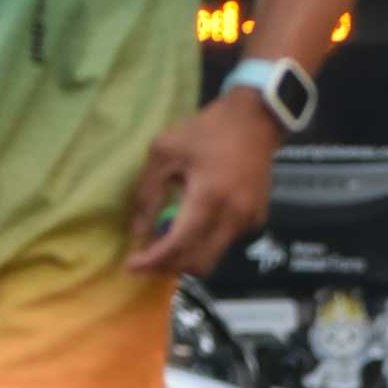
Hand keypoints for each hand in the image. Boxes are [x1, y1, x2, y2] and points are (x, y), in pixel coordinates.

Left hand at [126, 93, 280, 276]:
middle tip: (147, 258)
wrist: (255, 120)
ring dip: (187, 258)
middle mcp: (233, 216)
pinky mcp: (256, 219)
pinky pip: (225, 244)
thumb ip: (148, 193)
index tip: (131, 266)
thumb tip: (139, 232)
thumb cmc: (206, 131)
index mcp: (209, 197)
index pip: (179, 244)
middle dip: (169, 267)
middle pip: (198, 262)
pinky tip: (193, 226)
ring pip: (213, 257)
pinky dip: (204, 244)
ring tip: (167, 242)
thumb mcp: (164, 152)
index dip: (153, 261)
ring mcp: (248, 220)